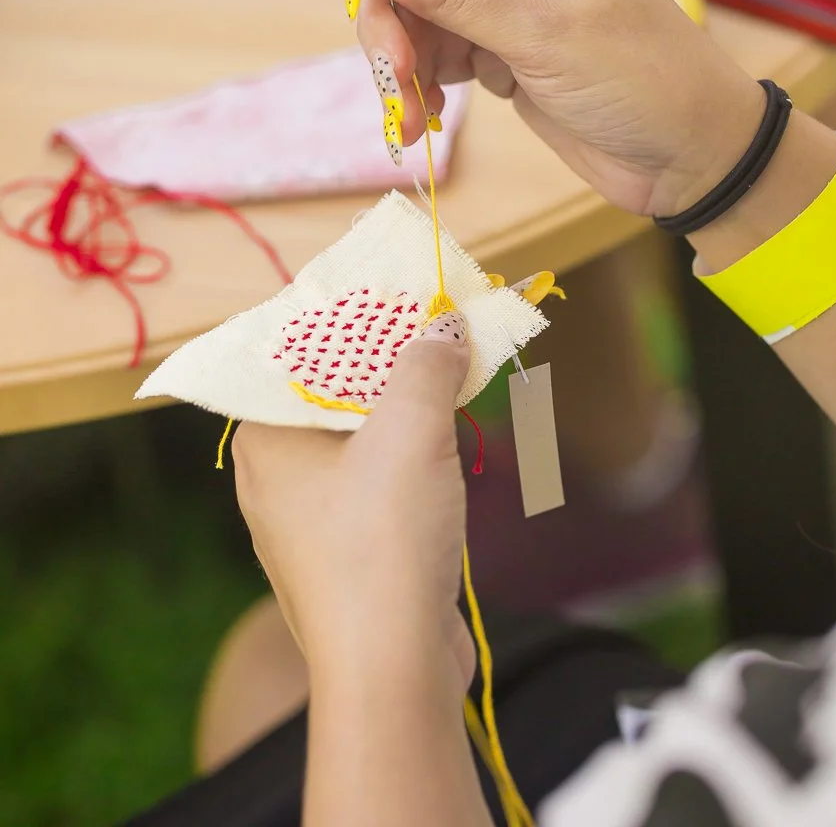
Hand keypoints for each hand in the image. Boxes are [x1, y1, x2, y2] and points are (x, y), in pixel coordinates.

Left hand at [232, 313, 473, 688]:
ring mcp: (309, 520)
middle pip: (327, 391)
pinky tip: (449, 441)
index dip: (344, 314)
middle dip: (385, 357)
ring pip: (356, 438)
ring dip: (404, 406)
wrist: (392, 668)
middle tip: (434, 324)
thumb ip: (425, 364)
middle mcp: (275, 476)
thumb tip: (443, 328)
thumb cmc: (383, 542)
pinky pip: (375, 481)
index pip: (290, 351)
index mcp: (264, 439)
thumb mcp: (410, 430)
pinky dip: (410, 453)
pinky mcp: (348, 553)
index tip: (393, 289)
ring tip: (450, 370)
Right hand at [356, 0, 763, 217]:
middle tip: (392, 71)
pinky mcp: (494, 55)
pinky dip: (416, 87)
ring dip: (397, 62)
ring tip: (409, 114)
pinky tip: (422, 120)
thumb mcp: (544, 35)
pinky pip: (431, 58)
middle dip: (387, 13)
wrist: (690, 156)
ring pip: (412, 14)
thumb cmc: (644, 78)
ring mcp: (499, 6)